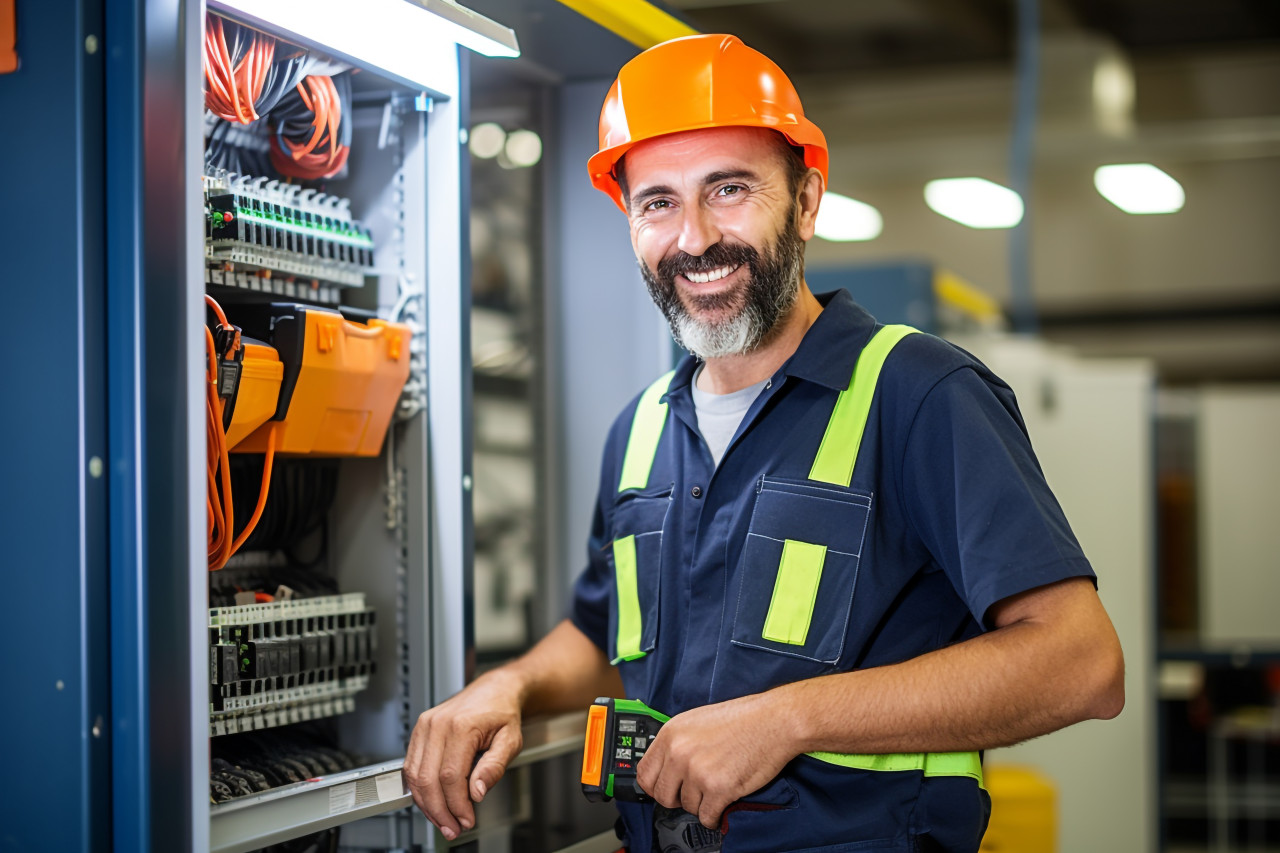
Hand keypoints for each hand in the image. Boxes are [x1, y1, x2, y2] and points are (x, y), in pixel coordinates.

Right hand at [403, 671, 524, 840]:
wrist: (494, 690)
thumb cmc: (503, 713)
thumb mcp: (510, 741)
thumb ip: (494, 767)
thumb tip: (476, 792)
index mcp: (461, 725)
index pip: (450, 777)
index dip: (457, 805)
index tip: (467, 819)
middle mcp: (438, 724)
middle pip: (428, 779)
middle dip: (439, 811)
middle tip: (453, 827)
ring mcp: (425, 726)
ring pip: (415, 776)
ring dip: (427, 804)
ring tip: (443, 820)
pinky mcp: (420, 730)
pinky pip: (411, 766)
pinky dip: (420, 789)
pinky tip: (433, 802)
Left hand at [636, 693, 794, 829]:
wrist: (774, 721)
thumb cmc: (742, 719)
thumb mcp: (697, 721)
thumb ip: (677, 743)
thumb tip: (665, 768)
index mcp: (671, 734)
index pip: (644, 773)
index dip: (655, 786)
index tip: (666, 789)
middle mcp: (679, 752)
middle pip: (662, 795)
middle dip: (678, 799)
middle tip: (694, 793)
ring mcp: (698, 771)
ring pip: (688, 807)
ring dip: (703, 803)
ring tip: (718, 788)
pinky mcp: (719, 788)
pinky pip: (707, 817)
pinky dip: (715, 816)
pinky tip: (723, 804)